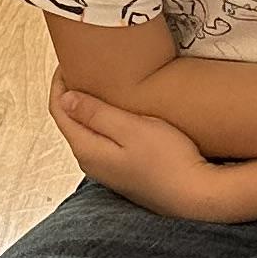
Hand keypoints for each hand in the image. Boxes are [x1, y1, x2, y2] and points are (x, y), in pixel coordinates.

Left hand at [51, 77, 247, 221]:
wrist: (196, 195)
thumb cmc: (169, 160)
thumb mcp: (132, 128)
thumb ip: (96, 114)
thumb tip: (66, 98)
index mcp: (87, 149)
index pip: (60, 110)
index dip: (60, 83)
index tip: (69, 61)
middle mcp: (91, 163)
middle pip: (71, 122)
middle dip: (72, 95)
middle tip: (85, 70)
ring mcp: (107, 171)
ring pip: (88, 133)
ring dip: (89, 110)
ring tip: (103, 88)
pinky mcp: (124, 174)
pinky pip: (104, 143)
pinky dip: (104, 124)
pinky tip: (121, 116)